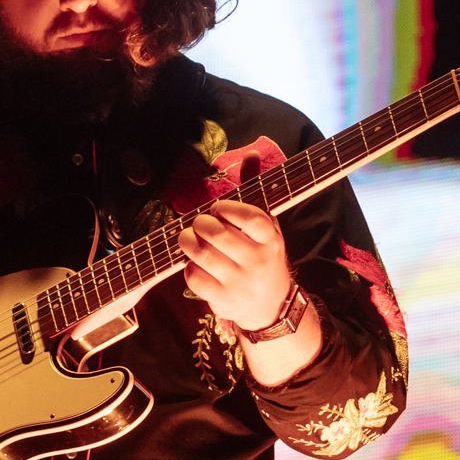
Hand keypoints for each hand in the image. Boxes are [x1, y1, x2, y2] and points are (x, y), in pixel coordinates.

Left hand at [179, 200, 322, 385]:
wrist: (272, 306)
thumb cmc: (263, 257)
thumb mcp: (267, 227)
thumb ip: (255, 190)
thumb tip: (250, 154)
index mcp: (270, 240)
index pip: (249, 217)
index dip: (226, 208)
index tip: (217, 208)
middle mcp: (257, 261)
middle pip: (218, 235)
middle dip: (200, 223)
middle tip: (199, 224)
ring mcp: (239, 282)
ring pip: (202, 255)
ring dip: (187, 241)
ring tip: (189, 238)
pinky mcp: (222, 299)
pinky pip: (194, 277)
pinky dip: (188, 266)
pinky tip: (194, 263)